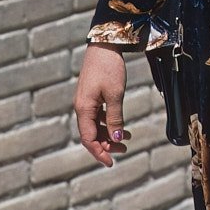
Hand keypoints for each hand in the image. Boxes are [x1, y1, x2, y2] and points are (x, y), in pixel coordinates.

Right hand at [73, 45, 130, 167]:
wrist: (104, 45)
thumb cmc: (109, 68)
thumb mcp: (115, 95)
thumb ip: (115, 118)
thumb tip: (116, 138)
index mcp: (84, 109)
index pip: (88, 139)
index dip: (99, 152)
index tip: (111, 163)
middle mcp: (82, 107)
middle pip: (91, 134)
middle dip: (106, 145)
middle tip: (124, 149)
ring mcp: (86, 102)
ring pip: (95, 126)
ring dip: (109, 135)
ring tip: (127, 139)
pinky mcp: (92, 96)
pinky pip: (98, 117)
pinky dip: (109, 124)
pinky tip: (123, 127)